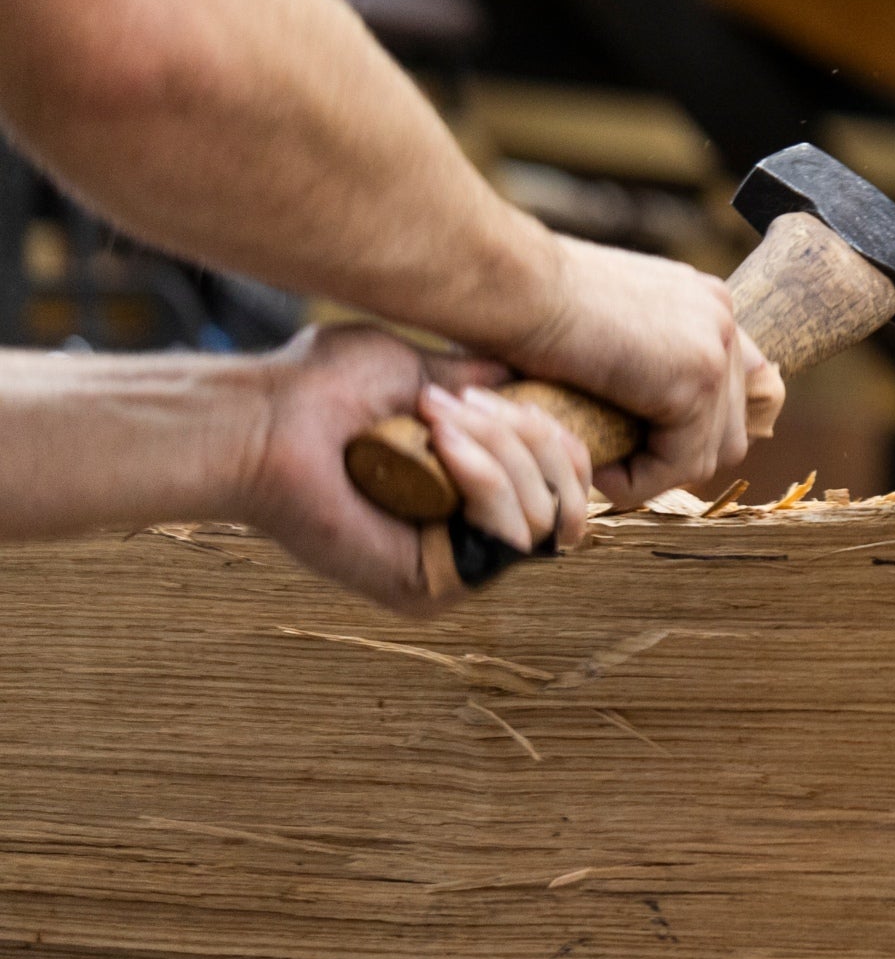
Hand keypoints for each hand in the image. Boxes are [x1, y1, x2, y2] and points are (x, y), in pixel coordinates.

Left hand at [240, 324, 594, 613]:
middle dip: (534, 437)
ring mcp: (455, 565)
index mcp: (469, 492)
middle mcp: (469, 535)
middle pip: (567, 499)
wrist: (264, 420)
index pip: (564, 483)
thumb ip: (481, 384)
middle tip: (466, 404)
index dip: (559, 439)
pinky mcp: (435, 586)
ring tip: (439, 419)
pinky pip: (505, 535)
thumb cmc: (321, 388)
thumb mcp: (422, 372)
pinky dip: (485, 477)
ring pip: (543, 515)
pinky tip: (439, 444)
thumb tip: (535, 382)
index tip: (513, 397)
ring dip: (503, 450)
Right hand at [495, 235, 783, 505]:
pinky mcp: (698, 380)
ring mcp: (716, 346)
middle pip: (727, 422)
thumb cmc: (525, 303)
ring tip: (598, 468)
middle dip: (674, 456)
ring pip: (708, 451)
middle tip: (615, 464)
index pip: (730, 383)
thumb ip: (634, 350)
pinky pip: (681, 464)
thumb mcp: (596, 320)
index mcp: (701, 300)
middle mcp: (720, 316)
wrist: (512, 285)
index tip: (637, 444)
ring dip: (653, 473)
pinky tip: (593, 471)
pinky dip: (638, 481)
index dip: (688, 426)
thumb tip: (642, 399)